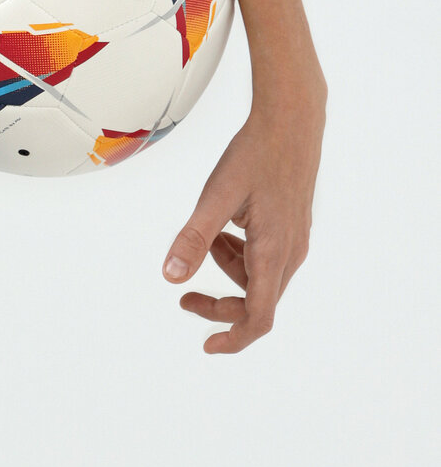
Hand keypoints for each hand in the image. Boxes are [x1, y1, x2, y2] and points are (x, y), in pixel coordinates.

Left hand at [161, 88, 324, 352]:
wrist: (292, 122)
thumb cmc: (255, 155)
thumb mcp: (216, 196)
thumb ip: (193, 238)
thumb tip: (171, 277)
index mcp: (273, 252)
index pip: (259, 317)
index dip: (234, 338)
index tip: (207, 345)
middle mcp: (290, 254)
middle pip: (256, 301)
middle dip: (220, 304)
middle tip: (184, 297)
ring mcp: (294, 241)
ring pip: (259, 278)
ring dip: (227, 270)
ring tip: (208, 234)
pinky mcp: (292, 228)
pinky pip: (265, 257)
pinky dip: (239, 252)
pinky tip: (227, 225)